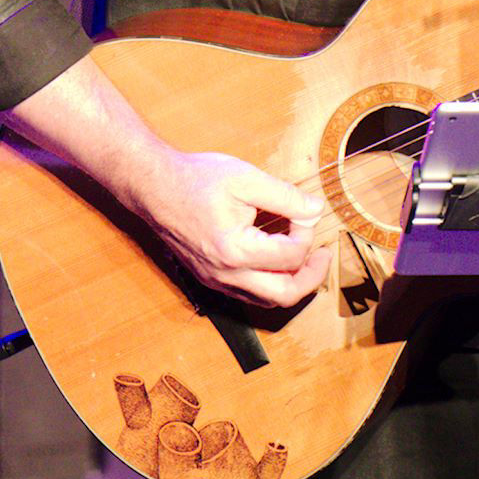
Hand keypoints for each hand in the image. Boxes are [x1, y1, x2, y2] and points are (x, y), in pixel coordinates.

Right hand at [131, 149, 329, 307]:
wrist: (154, 187)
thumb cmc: (197, 179)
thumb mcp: (246, 178)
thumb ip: (286, 196)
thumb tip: (315, 210)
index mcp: (235, 250)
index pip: (291, 256)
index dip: (308, 232)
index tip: (306, 211)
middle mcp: (225, 275)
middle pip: (284, 295)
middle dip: (312, 276)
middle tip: (323, 254)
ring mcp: (216, 281)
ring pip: (267, 301)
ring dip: (293, 283)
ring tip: (305, 256)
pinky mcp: (211, 279)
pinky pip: (250, 294)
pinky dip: (271, 282)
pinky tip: (277, 259)